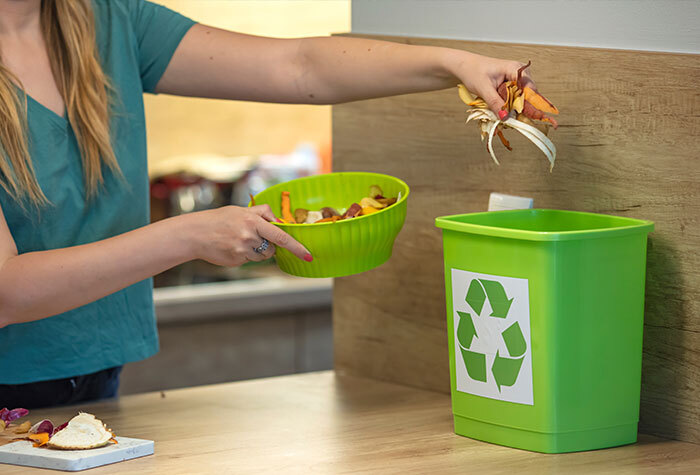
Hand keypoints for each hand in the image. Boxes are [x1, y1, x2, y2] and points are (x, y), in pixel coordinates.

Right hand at [185, 205, 311, 266]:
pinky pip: (249, 261)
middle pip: (272, 248)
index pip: (281, 236)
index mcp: (253, 221)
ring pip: (262, 256)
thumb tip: (280, 221)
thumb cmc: (220, 220)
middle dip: (268, 245)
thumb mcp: (242, 210)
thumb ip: (262, 213)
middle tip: (252, 237)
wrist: (196, 233)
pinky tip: (232, 247)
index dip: (296, 247)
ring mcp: (242, 250)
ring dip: (256, 251)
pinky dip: (244, 255)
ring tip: (238, 241)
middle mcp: (249, 236)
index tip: (308, 256)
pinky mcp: (236, 261)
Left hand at [448, 51, 536, 115]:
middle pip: (527, 94)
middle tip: (509, 120)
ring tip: (503, 115)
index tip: (522, 117)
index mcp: (515, 68)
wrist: (464, 67)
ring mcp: (516, 78)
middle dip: (519, 108)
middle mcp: (519, 72)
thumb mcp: (483, 89)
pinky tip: (501, 111)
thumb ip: (495, 103)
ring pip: (520, 98)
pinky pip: (514, 97)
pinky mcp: (511, 84)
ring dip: (513, 108)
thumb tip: (505, 117)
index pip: (529, 88)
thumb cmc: (473, 72)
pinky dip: (508, 105)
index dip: (528, 103)